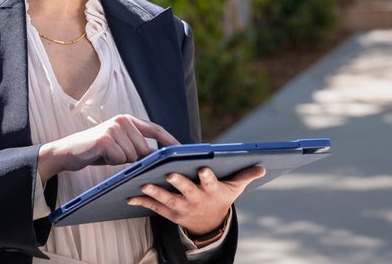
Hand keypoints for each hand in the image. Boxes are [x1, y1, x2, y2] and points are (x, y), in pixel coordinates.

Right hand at [37, 114, 178, 181]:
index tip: (181, 149)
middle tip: (115, 156)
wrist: (68, 151)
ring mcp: (113, 128)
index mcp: (128, 120)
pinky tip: (100, 156)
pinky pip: (120, 159)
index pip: (155, 129)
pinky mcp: (105, 139)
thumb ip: (137, 146)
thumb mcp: (120, 146)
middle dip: (134, 158)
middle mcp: (122, 120)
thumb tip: (159, 156)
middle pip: (144, 149)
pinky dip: (111, 162)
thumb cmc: (96, 150)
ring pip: (132, 156)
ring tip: (106, 154)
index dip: (169, 139)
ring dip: (121, 161)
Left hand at [126, 165, 265, 234]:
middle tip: (170, 172)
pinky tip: (130, 196)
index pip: (210, 183)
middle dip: (178, 182)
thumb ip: (245, 176)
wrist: (209, 224)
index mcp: (211, 191)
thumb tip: (262, 167)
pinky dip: (142, 202)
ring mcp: (181, 207)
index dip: (207, 177)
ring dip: (155, 191)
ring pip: (167, 199)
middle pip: (186, 190)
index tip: (203, 169)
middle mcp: (196, 200)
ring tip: (144, 183)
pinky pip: (154, 207)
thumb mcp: (234, 188)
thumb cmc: (220, 197)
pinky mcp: (169, 213)